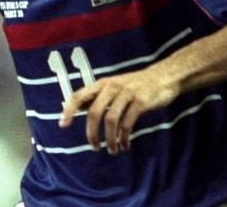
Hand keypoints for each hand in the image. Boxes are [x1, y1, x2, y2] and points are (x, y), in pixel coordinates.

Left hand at [58, 68, 178, 153]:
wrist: (164, 76)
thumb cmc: (136, 85)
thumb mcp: (114, 87)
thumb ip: (96, 97)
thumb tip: (74, 107)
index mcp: (103, 83)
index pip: (79, 95)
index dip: (69, 110)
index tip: (62, 125)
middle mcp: (113, 86)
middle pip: (94, 112)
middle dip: (92, 133)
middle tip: (94, 148)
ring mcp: (127, 92)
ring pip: (111, 120)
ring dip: (110, 139)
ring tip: (113, 150)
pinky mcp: (141, 101)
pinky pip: (128, 123)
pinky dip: (124, 137)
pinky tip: (125, 145)